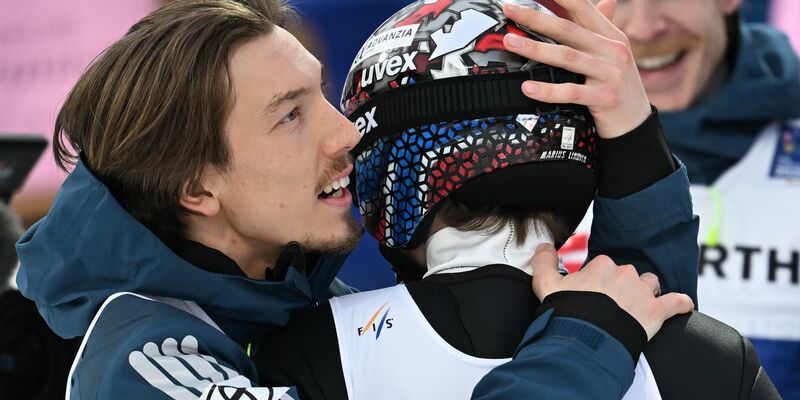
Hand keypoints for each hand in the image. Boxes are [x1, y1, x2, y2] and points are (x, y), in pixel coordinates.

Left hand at [503, 0, 650, 138]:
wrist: (636, 124)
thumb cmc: (618, 86)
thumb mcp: (613, 54)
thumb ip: (600, 28)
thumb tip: (604, 0)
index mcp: (612, 36)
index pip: (583, 8)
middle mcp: (613, 51)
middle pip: (568, 29)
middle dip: (536, 18)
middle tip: (511, 10)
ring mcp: (610, 74)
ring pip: (566, 57)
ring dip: (535, 49)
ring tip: (511, 43)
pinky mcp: (605, 98)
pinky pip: (571, 92)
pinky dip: (548, 90)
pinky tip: (528, 87)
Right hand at [531, 244, 693, 339]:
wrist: (586, 338)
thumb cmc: (566, 311)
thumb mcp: (546, 284)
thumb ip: (544, 261)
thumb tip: (543, 246)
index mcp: (602, 265)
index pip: (605, 267)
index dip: (598, 282)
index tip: (591, 296)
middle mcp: (625, 273)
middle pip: (628, 276)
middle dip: (621, 288)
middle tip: (609, 308)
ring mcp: (643, 291)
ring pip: (651, 285)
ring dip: (646, 294)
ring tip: (635, 309)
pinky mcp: (657, 311)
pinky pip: (677, 302)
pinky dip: (680, 304)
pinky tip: (682, 307)